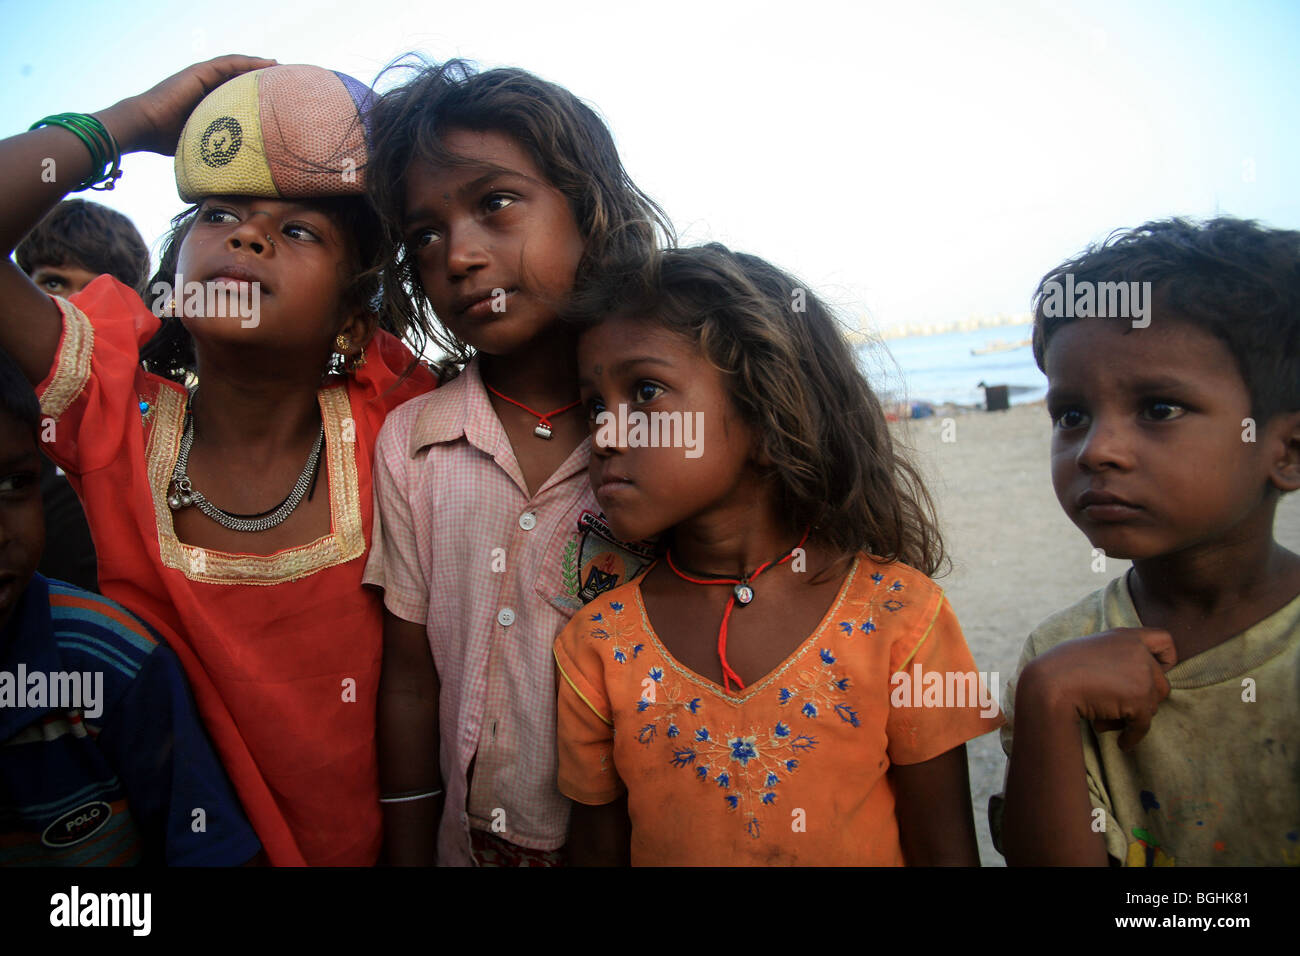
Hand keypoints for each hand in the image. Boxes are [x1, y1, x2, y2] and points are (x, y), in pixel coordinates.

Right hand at [97, 55, 276, 155]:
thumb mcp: (204, 146)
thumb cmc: (167, 143)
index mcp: (209, 103)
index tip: (281, 103)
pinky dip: (249, 62)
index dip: (259, 97)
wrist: (143, 127)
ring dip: (262, 66)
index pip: (239, 96)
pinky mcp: (200, 72)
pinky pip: (229, 64)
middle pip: (242, 80)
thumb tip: (241, 177)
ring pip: (238, 68)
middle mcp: (207, 87)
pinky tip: (268, 63)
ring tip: (284, 68)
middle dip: (265, 80)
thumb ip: (221, 151)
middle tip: (290, 83)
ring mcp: (203, 77)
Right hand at [1020, 627, 1176, 749]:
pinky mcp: (1140, 699)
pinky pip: (1143, 725)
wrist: (1050, 684)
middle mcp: (1138, 652)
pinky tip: (1121, 742)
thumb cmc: (1058, 669)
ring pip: (1153, 706)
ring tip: (1105, 719)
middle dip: (1144, 699)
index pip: (1165, 641)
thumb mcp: (1089, 651)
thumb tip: (1125, 681)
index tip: (1152, 673)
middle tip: (1119, 707)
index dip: (1165, 659)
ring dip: (1133, 716)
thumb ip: (1113, 658)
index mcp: (1126, 637)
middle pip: (1161, 683)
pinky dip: (1133, 736)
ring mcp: (1142, 675)